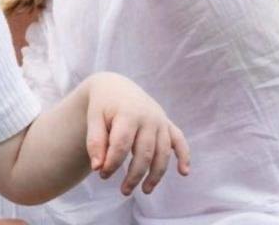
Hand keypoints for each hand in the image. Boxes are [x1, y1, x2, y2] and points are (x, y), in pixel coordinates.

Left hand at [84, 72, 190, 194]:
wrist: (116, 86)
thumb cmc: (102, 106)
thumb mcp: (93, 118)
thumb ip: (95, 142)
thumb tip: (97, 168)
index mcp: (128, 114)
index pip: (122, 145)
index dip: (113, 163)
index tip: (102, 175)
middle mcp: (149, 117)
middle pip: (144, 153)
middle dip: (134, 175)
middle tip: (124, 191)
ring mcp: (160, 121)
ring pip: (162, 153)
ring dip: (156, 174)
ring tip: (145, 190)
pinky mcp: (168, 124)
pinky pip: (180, 141)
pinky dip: (184, 156)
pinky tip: (184, 172)